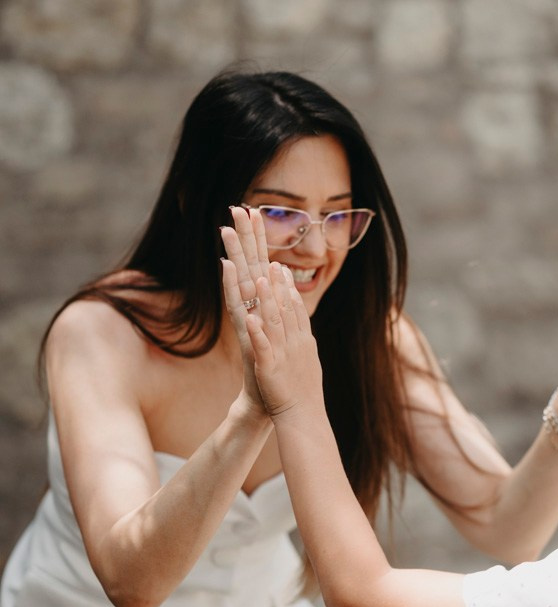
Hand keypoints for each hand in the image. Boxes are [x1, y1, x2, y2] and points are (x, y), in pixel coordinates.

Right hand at [221, 206, 279, 414]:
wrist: (270, 399)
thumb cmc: (276, 367)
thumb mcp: (281, 332)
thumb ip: (279, 308)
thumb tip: (278, 284)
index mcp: (262, 307)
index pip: (258, 265)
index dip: (257, 240)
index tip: (253, 211)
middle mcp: (251, 310)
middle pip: (245, 266)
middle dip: (242, 237)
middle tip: (235, 208)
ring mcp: (246, 320)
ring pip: (238, 281)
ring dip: (234, 255)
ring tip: (227, 231)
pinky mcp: (245, 333)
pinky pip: (237, 306)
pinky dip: (233, 287)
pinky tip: (229, 268)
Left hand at [240, 263, 323, 420]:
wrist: (303, 417)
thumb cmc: (303, 393)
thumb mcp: (306, 362)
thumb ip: (302, 343)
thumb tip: (302, 330)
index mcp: (304, 341)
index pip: (296, 309)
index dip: (288, 288)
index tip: (282, 269)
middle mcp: (295, 343)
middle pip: (286, 308)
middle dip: (278, 284)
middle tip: (272, 263)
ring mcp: (283, 354)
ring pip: (275, 322)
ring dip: (267, 300)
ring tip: (259, 280)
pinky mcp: (269, 367)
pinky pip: (263, 346)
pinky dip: (257, 331)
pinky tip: (249, 317)